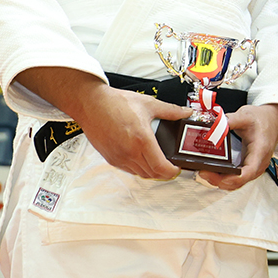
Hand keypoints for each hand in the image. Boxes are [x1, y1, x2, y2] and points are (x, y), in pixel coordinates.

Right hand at [78, 85, 194, 179]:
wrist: (92, 104)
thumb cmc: (116, 103)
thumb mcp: (149, 104)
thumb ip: (171, 111)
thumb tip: (185, 113)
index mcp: (141, 140)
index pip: (160, 167)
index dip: (172, 171)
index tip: (177, 168)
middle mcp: (129, 152)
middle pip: (151, 173)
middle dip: (164, 173)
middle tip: (171, 165)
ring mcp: (118, 157)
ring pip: (139, 173)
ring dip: (151, 171)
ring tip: (158, 162)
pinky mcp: (110, 158)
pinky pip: (128, 170)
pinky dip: (138, 168)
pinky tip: (142, 159)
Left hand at [198, 103, 277, 190]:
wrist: (273, 120)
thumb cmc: (262, 120)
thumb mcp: (246, 115)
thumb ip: (230, 120)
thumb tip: (213, 126)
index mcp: (260, 151)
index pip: (248, 172)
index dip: (232, 178)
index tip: (217, 176)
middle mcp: (258, 163)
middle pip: (239, 181)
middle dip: (220, 180)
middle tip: (203, 172)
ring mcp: (254, 168)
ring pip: (237, 183)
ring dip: (220, 181)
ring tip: (204, 173)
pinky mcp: (248, 168)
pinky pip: (236, 179)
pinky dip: (224, 179)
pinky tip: (213, 173)